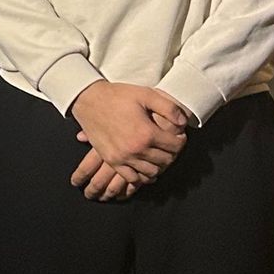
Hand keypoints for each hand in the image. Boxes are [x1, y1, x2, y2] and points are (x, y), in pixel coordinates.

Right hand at [68, 83, 191, 196]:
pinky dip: (142, 177)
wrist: (89, 101)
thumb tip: (184, 123)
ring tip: (159, 154)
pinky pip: (133, 179)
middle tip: (170, 144)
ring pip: (152, 173)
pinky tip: (145, 168)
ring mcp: (123, 158)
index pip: (175, 146)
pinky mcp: (113, 161)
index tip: (178, 135)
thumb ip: (169, 108)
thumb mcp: (146, 94)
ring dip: (159, 165)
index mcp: (147, 133)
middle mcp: (136, 149)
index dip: (181, 140)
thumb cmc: (118, 96)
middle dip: (172, 153)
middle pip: (166, 160)